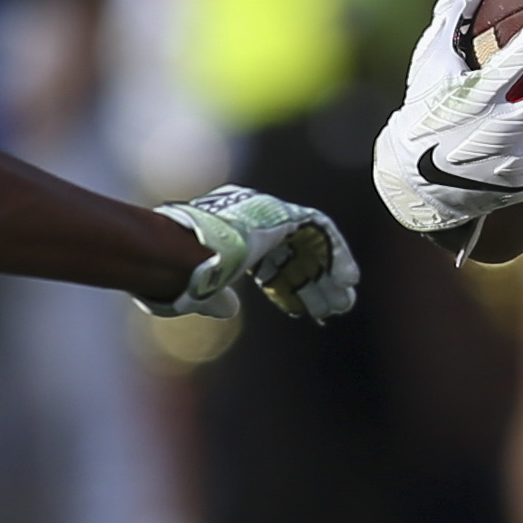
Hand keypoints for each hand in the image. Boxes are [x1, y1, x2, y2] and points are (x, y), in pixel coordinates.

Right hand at [149, 187, 358, 321]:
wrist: (175, 256)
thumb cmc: (175, 277)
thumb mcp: (200, 292)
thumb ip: (216, 298)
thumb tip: (229, 308)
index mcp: (228, 239)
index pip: (267, 263)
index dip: (286, 288)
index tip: (299, 310)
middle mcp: (247, 220)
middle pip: (292, 253)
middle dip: (314, 282)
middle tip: (333, 308)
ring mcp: (263, 213)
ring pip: (309, 242)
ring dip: (328, 272)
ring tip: (343, 301)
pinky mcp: (280, 212)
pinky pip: (319, 228)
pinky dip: (335, 253)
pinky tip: (347, 279)